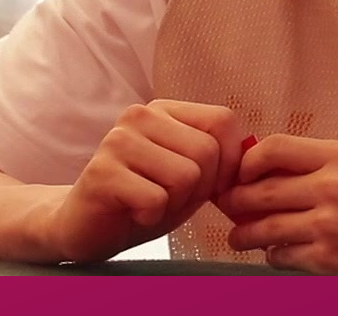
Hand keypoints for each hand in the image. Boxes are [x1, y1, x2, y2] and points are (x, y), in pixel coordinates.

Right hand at [43, 100, 245, 262]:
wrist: (85, 226)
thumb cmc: (143, 200)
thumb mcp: (190, 178)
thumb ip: (220, 162)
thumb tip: (252, 161)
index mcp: (165, 110)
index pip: (224, 121)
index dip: (230, 163)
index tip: (211, 187)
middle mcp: (140, 115)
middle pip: (208, 152)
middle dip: (200, 190)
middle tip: (169, 199)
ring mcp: (118, 140)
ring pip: (186, 176)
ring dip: (175, 205)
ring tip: (149, 204)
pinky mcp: (102, 171)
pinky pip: (156, 200)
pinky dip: (151, 217)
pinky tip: (132, 212)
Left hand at [214, 134, 337, 273]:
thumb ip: (321, 167)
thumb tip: (263, 171)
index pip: (273, 148)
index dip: (247, 162)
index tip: (241, 173)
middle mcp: (333, 186)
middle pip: (259, 189)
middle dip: (236, 201)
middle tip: (229, 207)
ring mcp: (329, 226)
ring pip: (262, 227)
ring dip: (244, 234)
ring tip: (240, 236)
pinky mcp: (329, 261)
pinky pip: (280, 256)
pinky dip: (273, 256)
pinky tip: (278, 253)